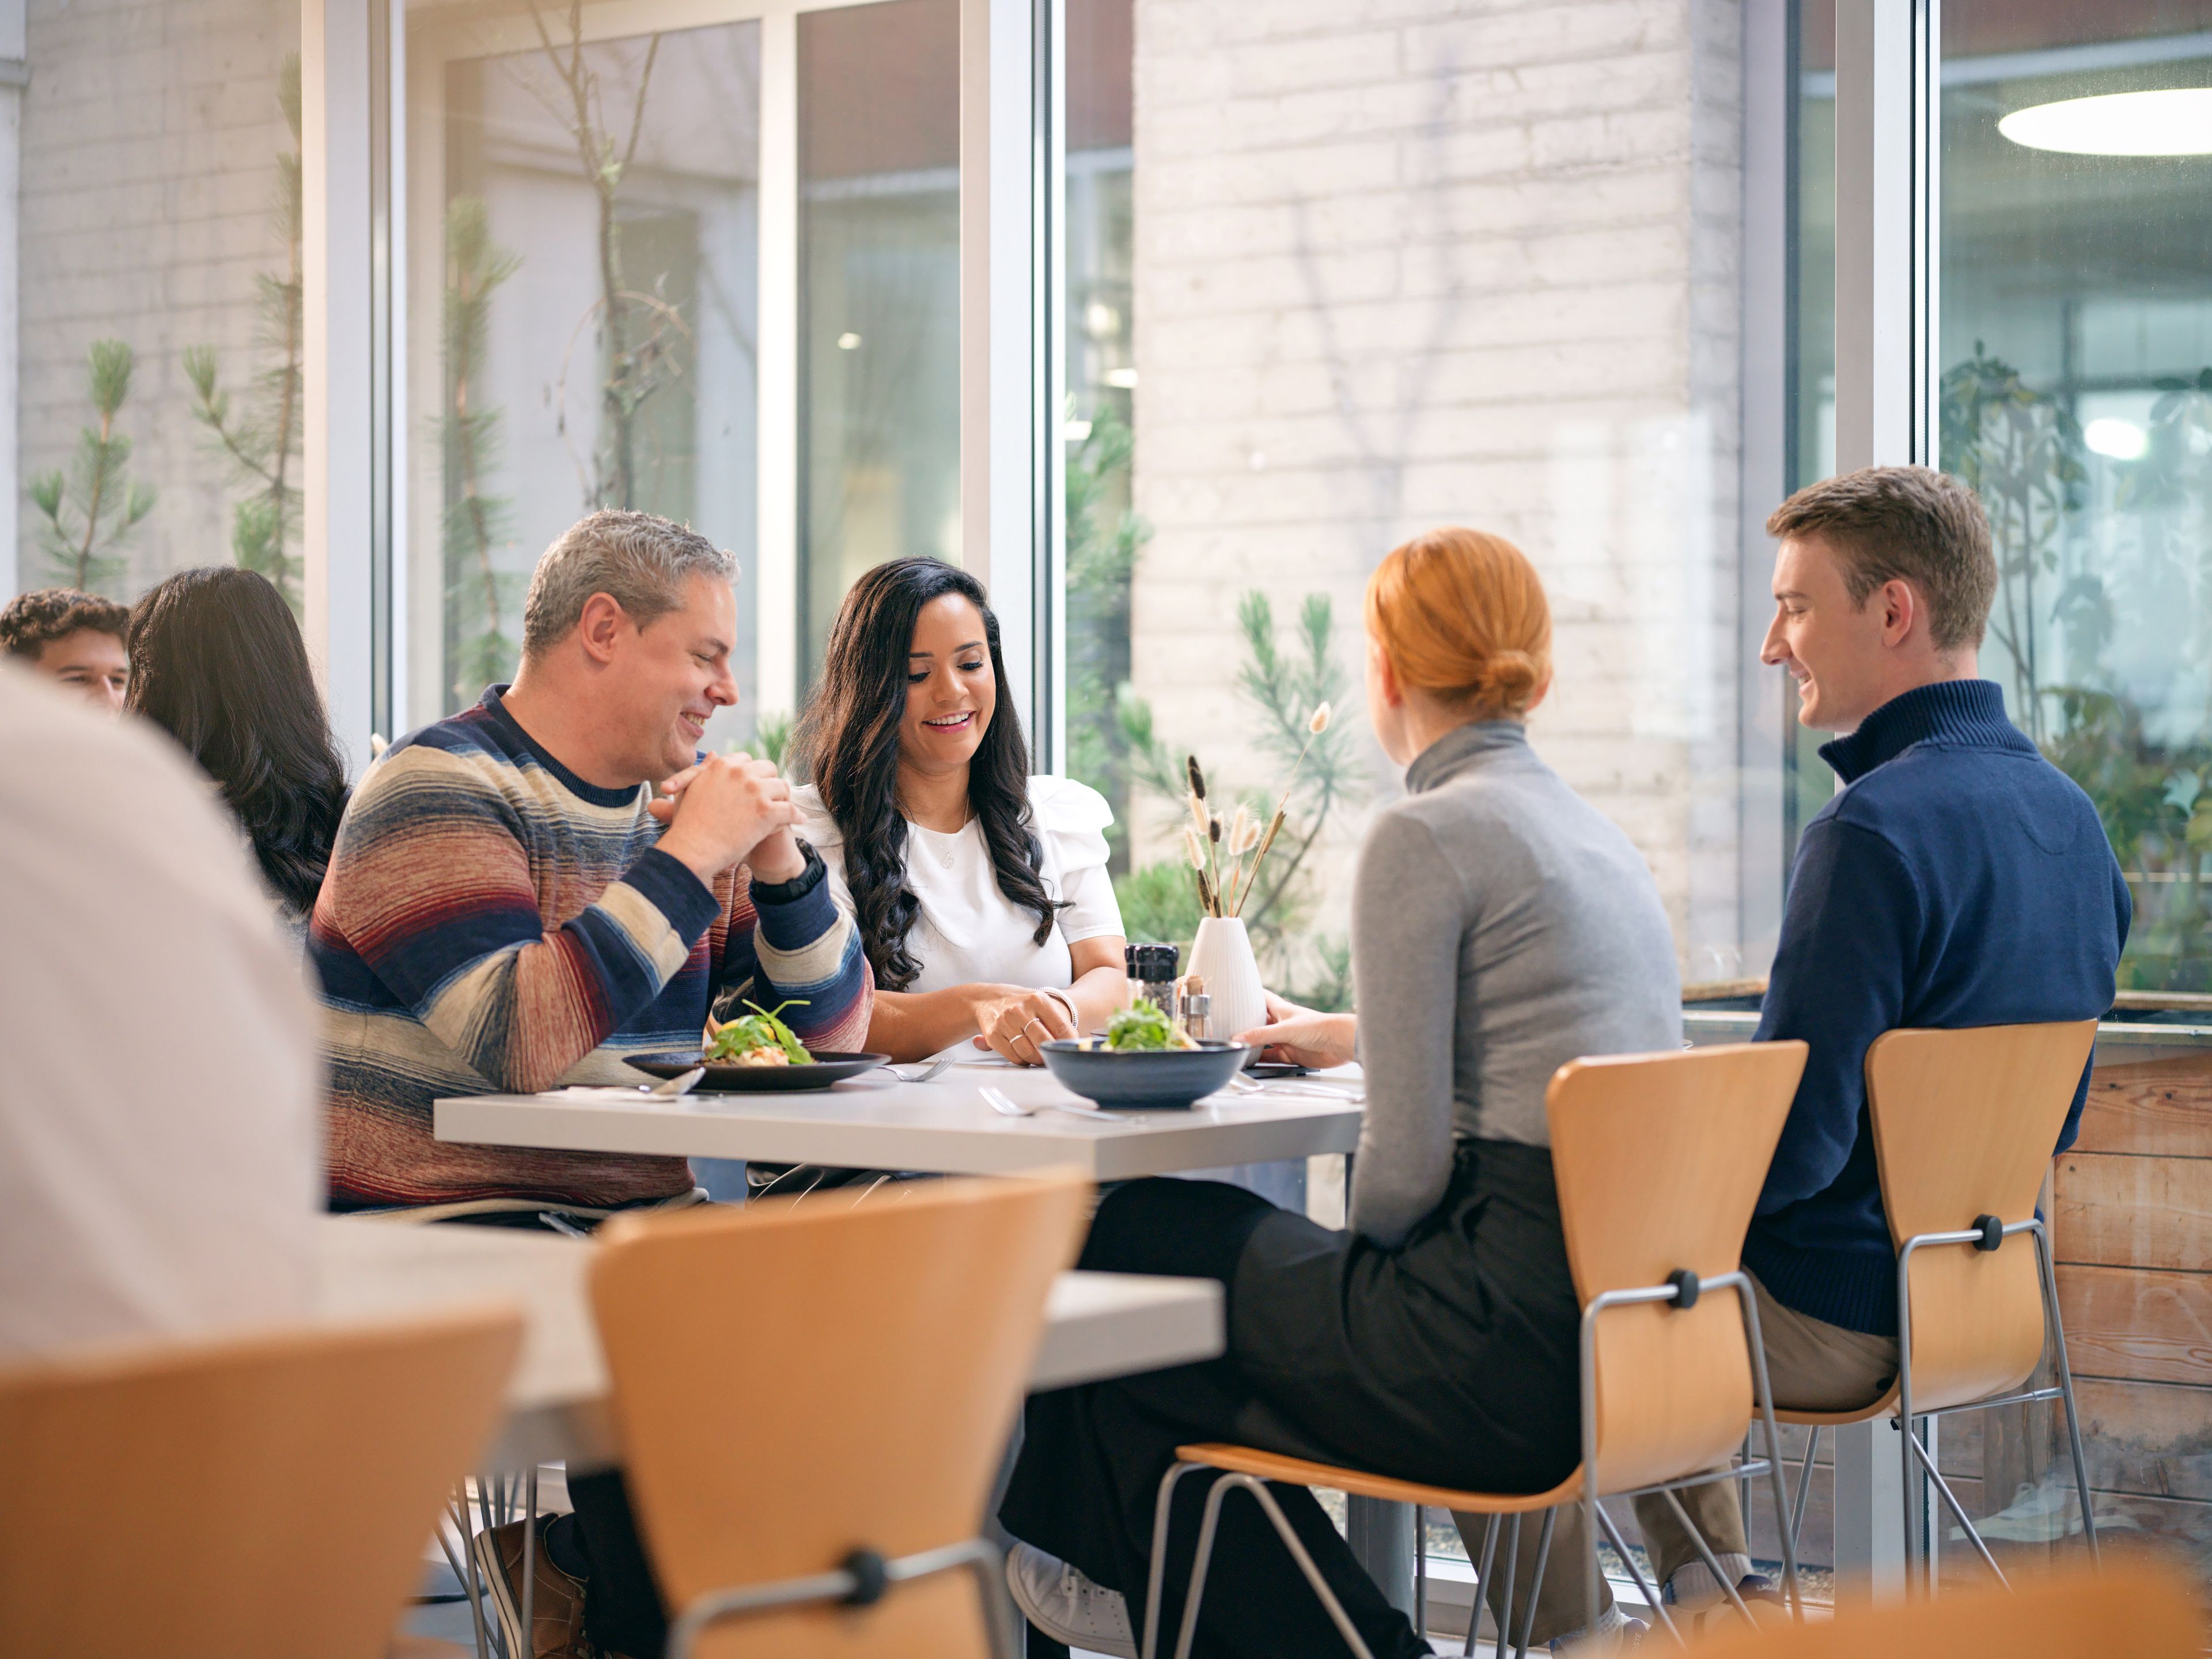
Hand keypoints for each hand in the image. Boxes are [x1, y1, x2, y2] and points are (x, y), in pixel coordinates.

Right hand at [650, 753, 796, 883]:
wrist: (692, 848)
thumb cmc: (688, 822)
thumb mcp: (691, 788)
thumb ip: (705, 769)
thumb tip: (715, 752)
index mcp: (723, 765)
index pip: (747, 760)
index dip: (753, 773)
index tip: (755, 786)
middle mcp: (740, 773)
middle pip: (768, 769)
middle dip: (770, 783)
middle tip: (772, 797)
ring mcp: (755, 791)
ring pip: (782, 787)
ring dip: (784, 798)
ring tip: (785, 810)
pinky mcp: (766, 811)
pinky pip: (790, 809)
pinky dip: (796, 816)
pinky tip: (799, 820)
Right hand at [970, 985, 1077, 1065]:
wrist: (985, 1000)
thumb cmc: (1018, 1003)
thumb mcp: (1038, 1002)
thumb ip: (1054, 1020)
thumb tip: (1073, 1042)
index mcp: (1036, 1000)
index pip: (1060, 1026)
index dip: (1069, 1042)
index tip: (1073, 1050)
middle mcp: (1020, 1010)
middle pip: (1043, 1042)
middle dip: (1051, 1054)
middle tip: (1055, 1058)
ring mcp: (1005, 1023)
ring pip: (1028, 1053)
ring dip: (1037, 1060)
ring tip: (1040, 1058)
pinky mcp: (994, 1036)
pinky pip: (1013, 1057)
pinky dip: (1022, 1061)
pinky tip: (1025, 1056)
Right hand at [1238, 990, 1355, 1067]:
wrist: (1339, 1044)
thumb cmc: (1318, 1027)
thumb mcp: (1285, 1029)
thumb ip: (1261, 1035)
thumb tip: (1238, 1038)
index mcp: (1281, 1009)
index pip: (1262, 998)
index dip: (1249, 994)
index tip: (1233, 993)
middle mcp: (1282, 1024)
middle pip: (1259, 1022)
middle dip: (1245, 1023)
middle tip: (1225, 1025)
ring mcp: (1285, 1040)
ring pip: (1263, 1041)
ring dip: (1251, 1044)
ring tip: (1233, 1045)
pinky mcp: (1290, 1054)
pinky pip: (1271, 1057)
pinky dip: (1260, 1060)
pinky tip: (1249, 1061)